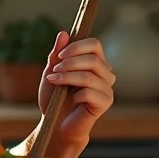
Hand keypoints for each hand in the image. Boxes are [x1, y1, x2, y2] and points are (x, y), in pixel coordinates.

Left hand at [38, 31, 115, 157]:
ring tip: (54, 81)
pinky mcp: (105, 103)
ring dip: (68, 77)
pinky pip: (91, 93)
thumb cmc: (54, 98)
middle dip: (70, 63)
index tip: (60, 55)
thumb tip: (63, 34)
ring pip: (90, 76)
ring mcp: (107, 88)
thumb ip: (57, 54)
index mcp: (95, 63)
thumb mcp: (52, 72)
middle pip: (93, 59)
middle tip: (54, 71)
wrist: (55, 124)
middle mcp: (105, 73)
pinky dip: (75, 94)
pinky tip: (70, 99)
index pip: (95, 44)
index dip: (77, 46)